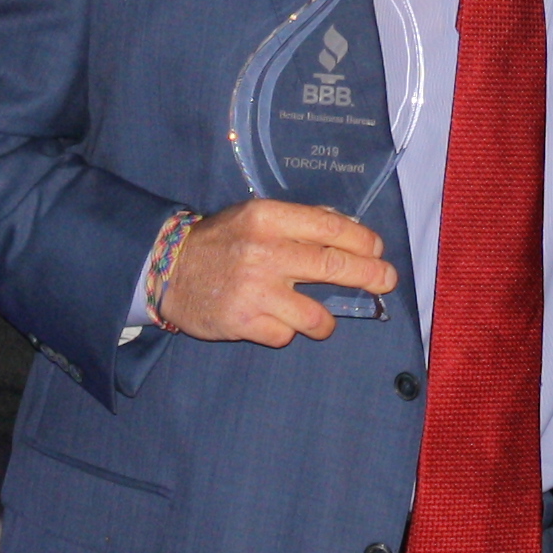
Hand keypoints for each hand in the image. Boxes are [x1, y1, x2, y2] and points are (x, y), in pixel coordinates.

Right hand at [158, 199, 396, 345]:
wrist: (167, 271)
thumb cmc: (220, 242)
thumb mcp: (254, 217)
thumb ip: (297, 223)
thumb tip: (348, 230)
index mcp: (268, 217)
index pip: (331, 228)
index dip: (363, 242)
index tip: (378, 251)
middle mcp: (264, 251)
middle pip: (334, 266)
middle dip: (370, 276)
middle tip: (385, 281)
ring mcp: (255, 290)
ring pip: (316, 315)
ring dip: (324, 321)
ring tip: (319, 320)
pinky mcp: (244, 322)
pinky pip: (286, 335)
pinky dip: (286, 331)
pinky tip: (274, 321)